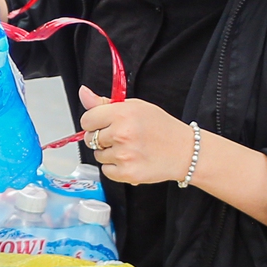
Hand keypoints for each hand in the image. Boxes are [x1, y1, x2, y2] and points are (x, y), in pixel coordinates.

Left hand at [76, 87, 193, 183]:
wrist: (184, 151)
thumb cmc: (161, 127)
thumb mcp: (135, 106)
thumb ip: (105, 102)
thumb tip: (83, 93)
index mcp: (122, 114)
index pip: (87, 120)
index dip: (94, 123)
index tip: (102, 124)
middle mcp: (121, 134)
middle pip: (90, 139)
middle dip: (101, 138)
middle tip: (120, 137)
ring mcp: (124, 155)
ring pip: (98, 156)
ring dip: (109, 153)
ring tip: (129, 148)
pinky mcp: (127, 173)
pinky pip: (106, 171)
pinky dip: (115, 168)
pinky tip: (130, 160)